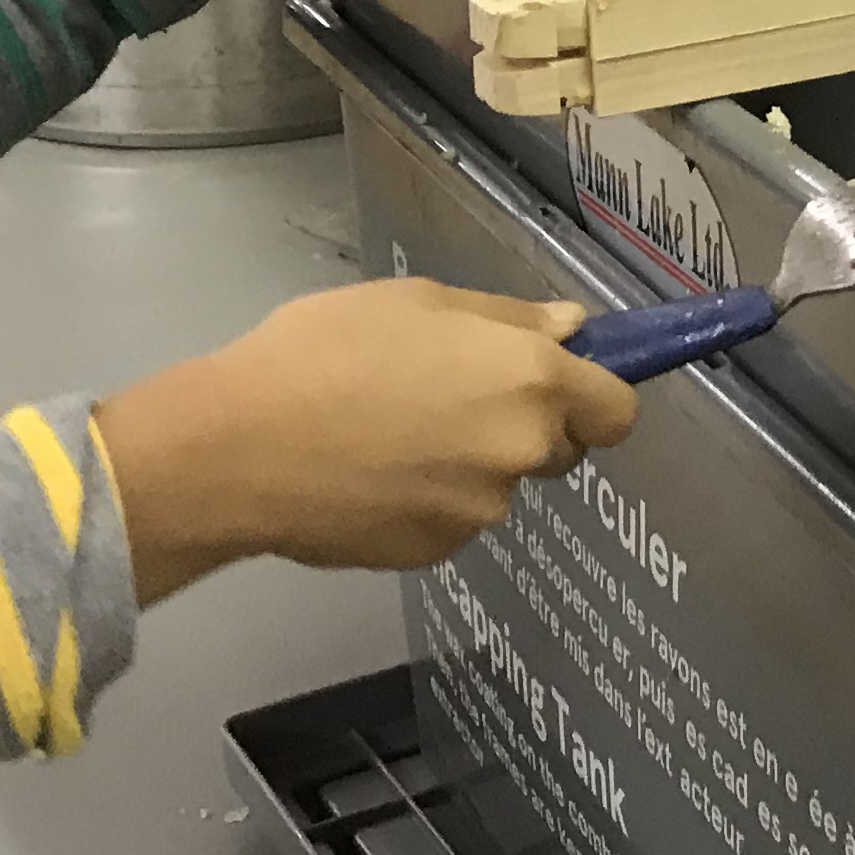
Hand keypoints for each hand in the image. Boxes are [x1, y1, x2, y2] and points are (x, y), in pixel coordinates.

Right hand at [94, 278, 636, 602]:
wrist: (237, 449)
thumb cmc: (324, 350)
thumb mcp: (418, 301)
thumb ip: (508, 319)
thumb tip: (572, 328)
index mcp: (530, 380)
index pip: (617, 410)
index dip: (596, 396)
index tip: (563, 383)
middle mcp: (520, 452)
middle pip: (558, 448)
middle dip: (524, 426)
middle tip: (451, 398)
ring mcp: (479, 512)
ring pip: (496, 484)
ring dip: (466, 463)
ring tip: (387, 434)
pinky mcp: (433, 553)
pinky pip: (449, 519)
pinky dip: (424, 501)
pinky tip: (367, 475)